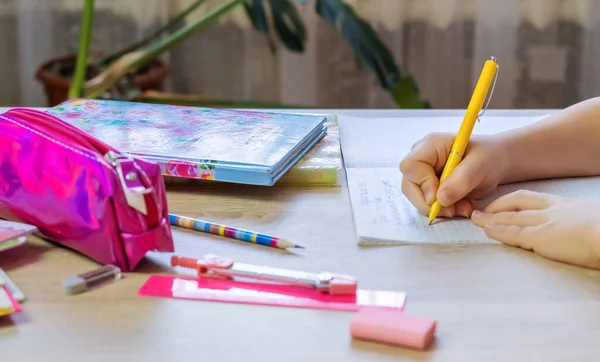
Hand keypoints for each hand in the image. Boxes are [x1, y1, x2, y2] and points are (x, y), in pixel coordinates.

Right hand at [399, 132, 509, 217]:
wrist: (497, 162)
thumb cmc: (490, 156)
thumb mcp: (480, 165)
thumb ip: (461, 181)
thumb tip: (440, 199)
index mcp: (430, 146)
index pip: (411, 166)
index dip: (421, 183)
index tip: (439, 197)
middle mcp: (422, 159)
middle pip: (409, 185)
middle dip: (429, 203)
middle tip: (452, 210)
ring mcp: (424, 174)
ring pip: (418, 198)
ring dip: (440, 209)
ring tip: (464, 207)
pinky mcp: (430, 188)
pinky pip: (429, 205)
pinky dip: (445, 210)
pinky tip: (462, 206)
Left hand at [471, 190, 599, 269]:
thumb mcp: (588, 221)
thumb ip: (573, 224)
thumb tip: (570, 231)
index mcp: (563, 204)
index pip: (530, 198)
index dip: (510, 201)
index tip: (499, 205)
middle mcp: (551, 210)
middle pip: (516, 205)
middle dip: (495, 208)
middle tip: (479, 212)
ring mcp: (546, 222)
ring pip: (511, 218)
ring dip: (491, 219)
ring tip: (475, 220)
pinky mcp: (543, 237)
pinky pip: (514, 233)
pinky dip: (498, 232)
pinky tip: (487, 232)